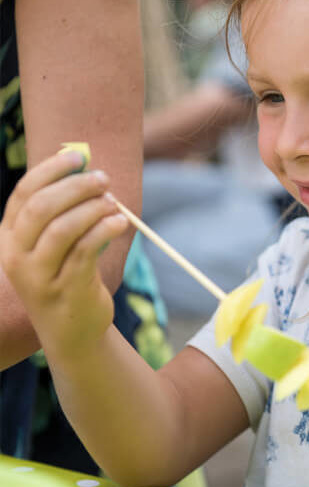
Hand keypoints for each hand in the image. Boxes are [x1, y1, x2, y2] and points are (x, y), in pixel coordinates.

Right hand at [0, 151, 127, 355]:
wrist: (73, 330)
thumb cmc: (69, 276)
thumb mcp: (58, 245)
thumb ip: (66, 211)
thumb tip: (89, 170)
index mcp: (9, 238)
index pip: (24, 194)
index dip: (50, 170)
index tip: (78, 156)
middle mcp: (16, 257)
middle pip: (42, 207)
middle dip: (76, 186)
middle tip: (104, 179)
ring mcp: (39, 276)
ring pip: (63, 228)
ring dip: (93, 208)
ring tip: (114, 203)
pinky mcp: (66, 289)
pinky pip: (86, 250)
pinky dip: (105, 229)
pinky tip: (119, 222)